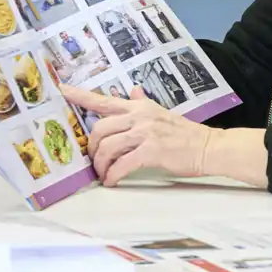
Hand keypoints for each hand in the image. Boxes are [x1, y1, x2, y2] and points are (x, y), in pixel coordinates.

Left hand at [64, 84, 208, 185]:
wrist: (209, 147)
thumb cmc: (186, 134)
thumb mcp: (162, 113)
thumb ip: (143, 103)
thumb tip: (133, 90)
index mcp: (140, 107)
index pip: (105, 100)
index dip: (80, 96)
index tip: (61, 90)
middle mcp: (140, 117)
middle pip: (100, 129)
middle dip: (92, 148)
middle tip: (95, 161)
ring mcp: (146, 134)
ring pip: (108, 148)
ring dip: (100, 165)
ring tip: (104, 174)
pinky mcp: (152, 152)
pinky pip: (122, 164)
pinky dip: (113, 175)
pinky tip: (113, 181)